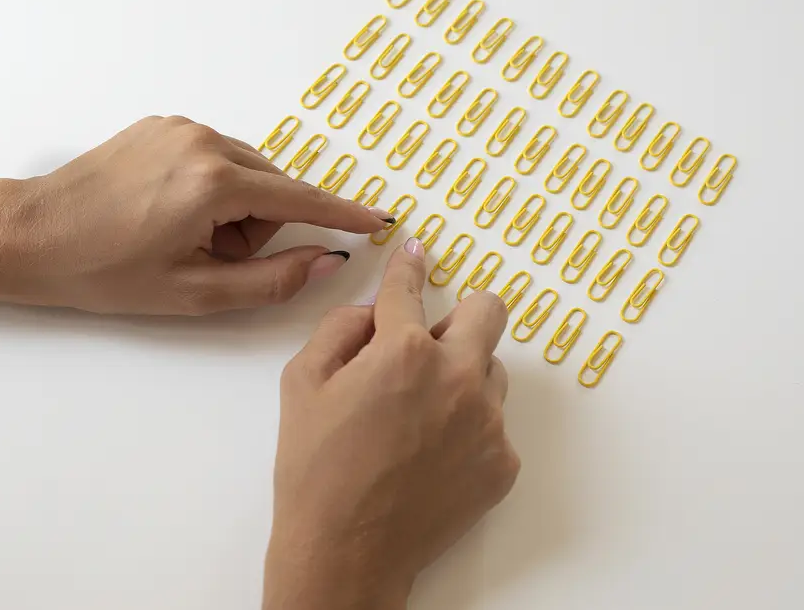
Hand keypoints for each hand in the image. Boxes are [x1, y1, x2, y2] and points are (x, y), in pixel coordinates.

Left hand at [0, 116, 392, 314]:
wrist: (28, 235)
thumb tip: (326, 261)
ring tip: (182, 239)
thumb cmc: (103, 272)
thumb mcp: (192, 293)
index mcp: (213, 182)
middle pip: (272, 186)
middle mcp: (203, 140)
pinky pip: (213, 156)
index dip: (344, 213)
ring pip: (244, 171)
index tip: (382, 218)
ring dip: (233, 209)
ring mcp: (179, 127)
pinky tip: (167, 213)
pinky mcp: (159, 124)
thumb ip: (269, 280)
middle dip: (256, 228)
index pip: (300, 199)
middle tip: (207, 260)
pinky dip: (209, 188)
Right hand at [263, 237, 519, 609]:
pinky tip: (429, 455)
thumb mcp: (301, 383)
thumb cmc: (314, 469)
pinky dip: (466, 428)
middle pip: (488, 312)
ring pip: (491, 370)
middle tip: (430, 340)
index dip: (408, 265)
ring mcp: (487, 423)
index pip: (409, 288)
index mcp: (403, 351)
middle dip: (462, 313)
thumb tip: (371, 314)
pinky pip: (493, 424)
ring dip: (462, 375)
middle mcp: (457, 377)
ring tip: (418, 415)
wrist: (346, 552)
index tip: (416, 252)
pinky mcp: (502, 463)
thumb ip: (338, 329)